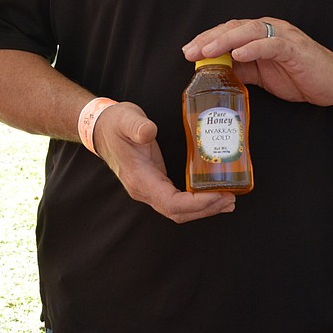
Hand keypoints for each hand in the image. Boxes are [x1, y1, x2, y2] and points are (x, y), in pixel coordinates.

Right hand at [92, 101, 235, 223]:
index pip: (171, 203)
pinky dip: (197, 202)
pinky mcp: (156, 184)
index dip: (196, 204)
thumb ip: (137, 126)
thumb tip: (149, 132)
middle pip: (178, 213)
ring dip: (204, 209)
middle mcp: (144, 190)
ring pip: (178, 211)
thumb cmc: (115, 124)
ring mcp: (150, 189)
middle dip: (206, 209)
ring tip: (228, 202)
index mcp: (140, 179)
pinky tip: (213, 196)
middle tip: (231, 199)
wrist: (101, 129)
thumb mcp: (126, 119)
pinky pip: (177, 201)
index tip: (218, 194)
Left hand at [182, 17, 332, 111]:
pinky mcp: (294, 49)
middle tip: (190, 51)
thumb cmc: (299, 76)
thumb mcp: (262, 75)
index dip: (206, 39)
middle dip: (209, 38)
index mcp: (260, 35)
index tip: (187, 51)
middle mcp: (269, 30)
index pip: (228, 31)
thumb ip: (241, 70)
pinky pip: (271, 44)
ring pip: (249, 31)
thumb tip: (215, 73)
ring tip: (207, 50)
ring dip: (225, 40)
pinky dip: (253, 47)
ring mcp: (282, 37)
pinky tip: (238, 53)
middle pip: (234, 27)